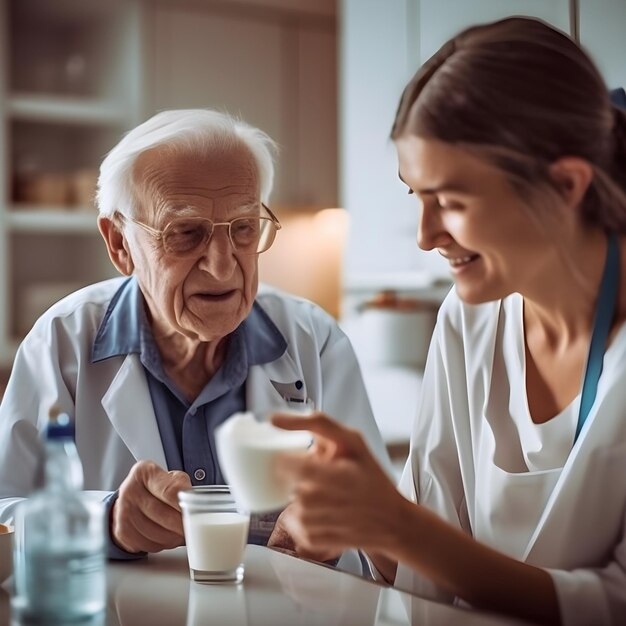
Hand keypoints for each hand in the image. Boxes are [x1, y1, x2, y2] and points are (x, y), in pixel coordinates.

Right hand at [111, 460, 191, 553]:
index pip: (171, 491)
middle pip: (165, 515)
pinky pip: (150, 544)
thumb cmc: (156, 488)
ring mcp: (124, 512)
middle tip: (194, 527)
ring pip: (158, 533)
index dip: (187, 505)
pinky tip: (167, 536)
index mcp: (144, 472)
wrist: (130, 499)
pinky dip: (163, 544)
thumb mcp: (170, 478)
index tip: (198, 512)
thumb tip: (198, 506)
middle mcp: (130, 490)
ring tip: (182, 532)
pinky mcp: (122, 532)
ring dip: (175, 537)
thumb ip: (183, 487)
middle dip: (183, 525)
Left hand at [270, 412, 406, 558]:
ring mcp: (311, 522)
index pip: (282, 462)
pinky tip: (319, 510)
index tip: (299, 457)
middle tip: (318, 476)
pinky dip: (301, 516)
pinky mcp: (310, 540)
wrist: (391, 521)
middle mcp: (315, 500)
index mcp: (326, 473)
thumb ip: (317, 423)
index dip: (288, 458)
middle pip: (285, 481)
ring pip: (288, 501)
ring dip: (300, 496)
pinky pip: (291, 522)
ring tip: (322, 494)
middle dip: (297, 476)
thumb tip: (276, 419)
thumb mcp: (353, 440)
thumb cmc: (372, 480)